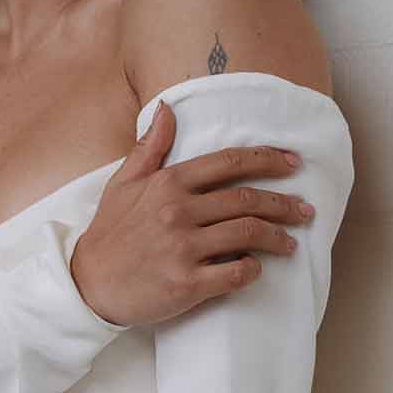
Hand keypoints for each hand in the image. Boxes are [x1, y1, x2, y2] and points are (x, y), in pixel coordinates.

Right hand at [69, 101, 314, 327]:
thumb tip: (167, 108)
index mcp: (168, 183)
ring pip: (247, 234)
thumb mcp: (122, 183)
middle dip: (284, 203)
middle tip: (305, 210)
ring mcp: (183, 248)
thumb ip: (150, 147)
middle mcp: (178, 212)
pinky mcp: (186, 284)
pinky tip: (258, 268)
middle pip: (247, 199)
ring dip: (277, 237)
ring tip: (291, 243)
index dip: (267, 160)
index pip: (228, 163)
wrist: (87, 285)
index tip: (292, 164)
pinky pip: (234, 273)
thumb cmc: (108, 235)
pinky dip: (252, 269)